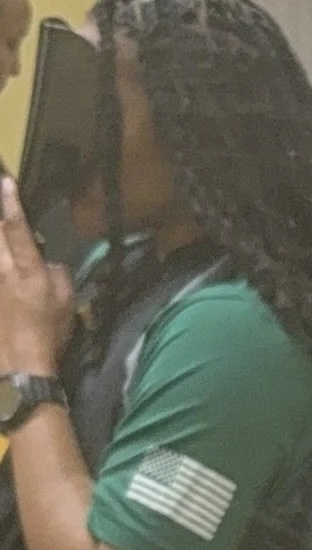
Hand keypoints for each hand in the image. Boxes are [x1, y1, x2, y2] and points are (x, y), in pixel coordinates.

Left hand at [0, 177, 75, 373]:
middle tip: (5, 210)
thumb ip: (59, 275)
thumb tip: (47, 261)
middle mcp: (4, 272)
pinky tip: (6, 274)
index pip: (18, 230)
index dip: (12, 204)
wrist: (23, 368)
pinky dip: (2, 270)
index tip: (5, 181)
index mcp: (29, 271)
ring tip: (9, 252)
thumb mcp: (68, 303)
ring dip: (1, 244)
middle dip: (1, 221)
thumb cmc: (49, 335)